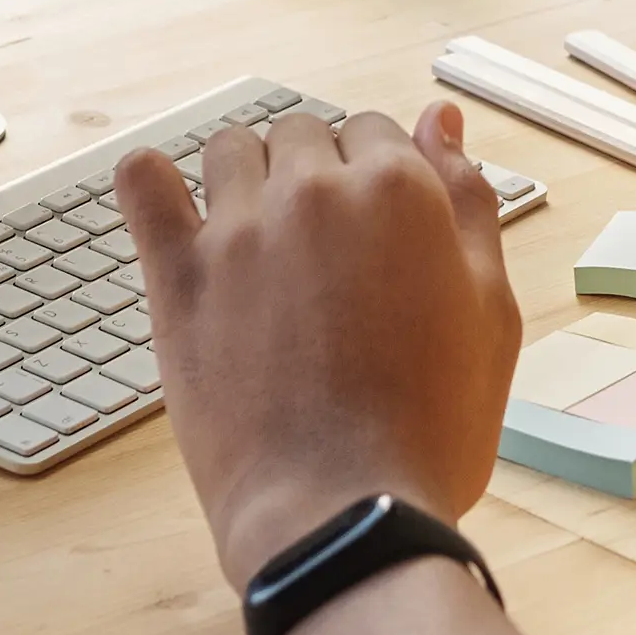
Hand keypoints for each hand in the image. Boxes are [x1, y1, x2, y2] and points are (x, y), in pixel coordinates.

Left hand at [120, 103, 523, 591]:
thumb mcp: (491, 312)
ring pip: (232, 149)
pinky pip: (144, 184)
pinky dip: (151, 181)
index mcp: (400, 190)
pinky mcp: (178, 276)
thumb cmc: (429, 427)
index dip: (377, 177)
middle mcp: (316, 191)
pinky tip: (166, 202)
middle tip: (324, 254)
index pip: (375, 131)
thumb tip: (442, 120)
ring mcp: (240, 230)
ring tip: (259, 242)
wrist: (342, 514)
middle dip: (316, 175)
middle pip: (304, 134)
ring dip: (247, 176)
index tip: (373, 231)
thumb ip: (470, 202)